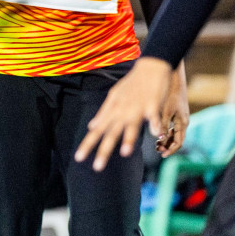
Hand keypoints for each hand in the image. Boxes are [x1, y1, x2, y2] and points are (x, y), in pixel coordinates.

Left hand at [75, 57, 173, 171]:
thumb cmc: (132, 84)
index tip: (78, 158)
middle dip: (103, 150)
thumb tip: (90, 126)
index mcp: (113, 112)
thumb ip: (102, 113)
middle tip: (96, 168)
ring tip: (124, 153)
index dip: (87, 144)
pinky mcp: (152, 104)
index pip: (97, 131)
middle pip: (111, 133)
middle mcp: (122, 112)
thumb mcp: (113, 97)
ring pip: (131, 126)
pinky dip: (154, 123)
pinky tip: (156, 133)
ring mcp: (137, 108)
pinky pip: (153, 116)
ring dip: (128, 139)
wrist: (150, 67)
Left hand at [159, 65, 189, 157]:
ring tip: (156, 143)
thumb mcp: (165, 110)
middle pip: (176, 139)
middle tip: (157, 149)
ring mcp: (180, 116)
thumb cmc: (170, 93)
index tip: (162, 154)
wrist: (174, 77)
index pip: (179, 142)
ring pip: (174, 133)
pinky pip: (172, 126)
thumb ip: (163, 124)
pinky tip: (156, 131)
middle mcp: (183, 121)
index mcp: (183, 122)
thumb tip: (160, 138)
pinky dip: (165, 131)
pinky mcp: (176, 111)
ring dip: (166, 139)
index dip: (171, 150)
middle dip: (167, 145)